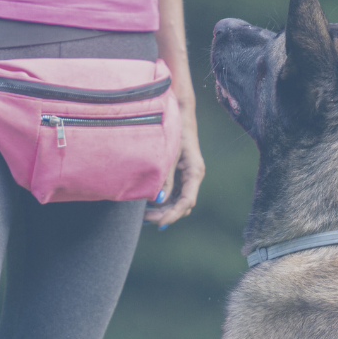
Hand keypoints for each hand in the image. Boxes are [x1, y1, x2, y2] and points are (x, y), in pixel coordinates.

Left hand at [145, 96, 204, 227]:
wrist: (178, 115)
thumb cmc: (173, 131)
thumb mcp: (168, 155)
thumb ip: (164, 178)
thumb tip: (159, 200)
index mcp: (194, 172)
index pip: (187, 201)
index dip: (174, 214)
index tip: (160, 223)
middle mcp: (193, 177)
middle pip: (182, 205)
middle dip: (165, 214)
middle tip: (145, 219)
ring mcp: (186, 177)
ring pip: (177, 202)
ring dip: (162, 210)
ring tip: (143, 215)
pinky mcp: (179, 175)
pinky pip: (172, 194)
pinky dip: (161, 202)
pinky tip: (147, 204)